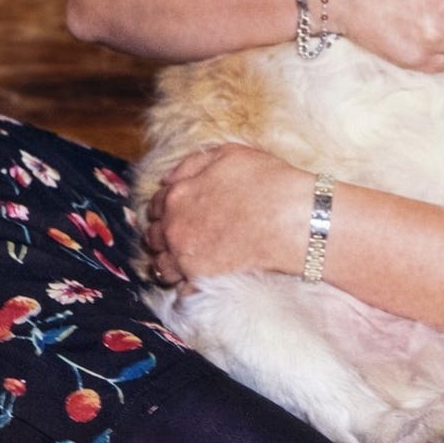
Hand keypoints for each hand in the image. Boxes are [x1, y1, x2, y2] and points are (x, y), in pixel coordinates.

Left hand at [141, 143, 308, 287]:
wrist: (290, 219)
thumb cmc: (265, 182)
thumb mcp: (228, 154)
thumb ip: (192, 163)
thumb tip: (168, 178)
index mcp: (177, 195)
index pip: (157, 203)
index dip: (165, 205)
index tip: (176, 210)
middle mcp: (174, 227)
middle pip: (154, 235)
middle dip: (162, 232)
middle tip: (181, 233)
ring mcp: (185, 256)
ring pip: (160, 264)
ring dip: (168, 259)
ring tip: (184, 257)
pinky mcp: (200, 279)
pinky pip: (179, 288)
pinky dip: (183, 284)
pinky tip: (195, 278)